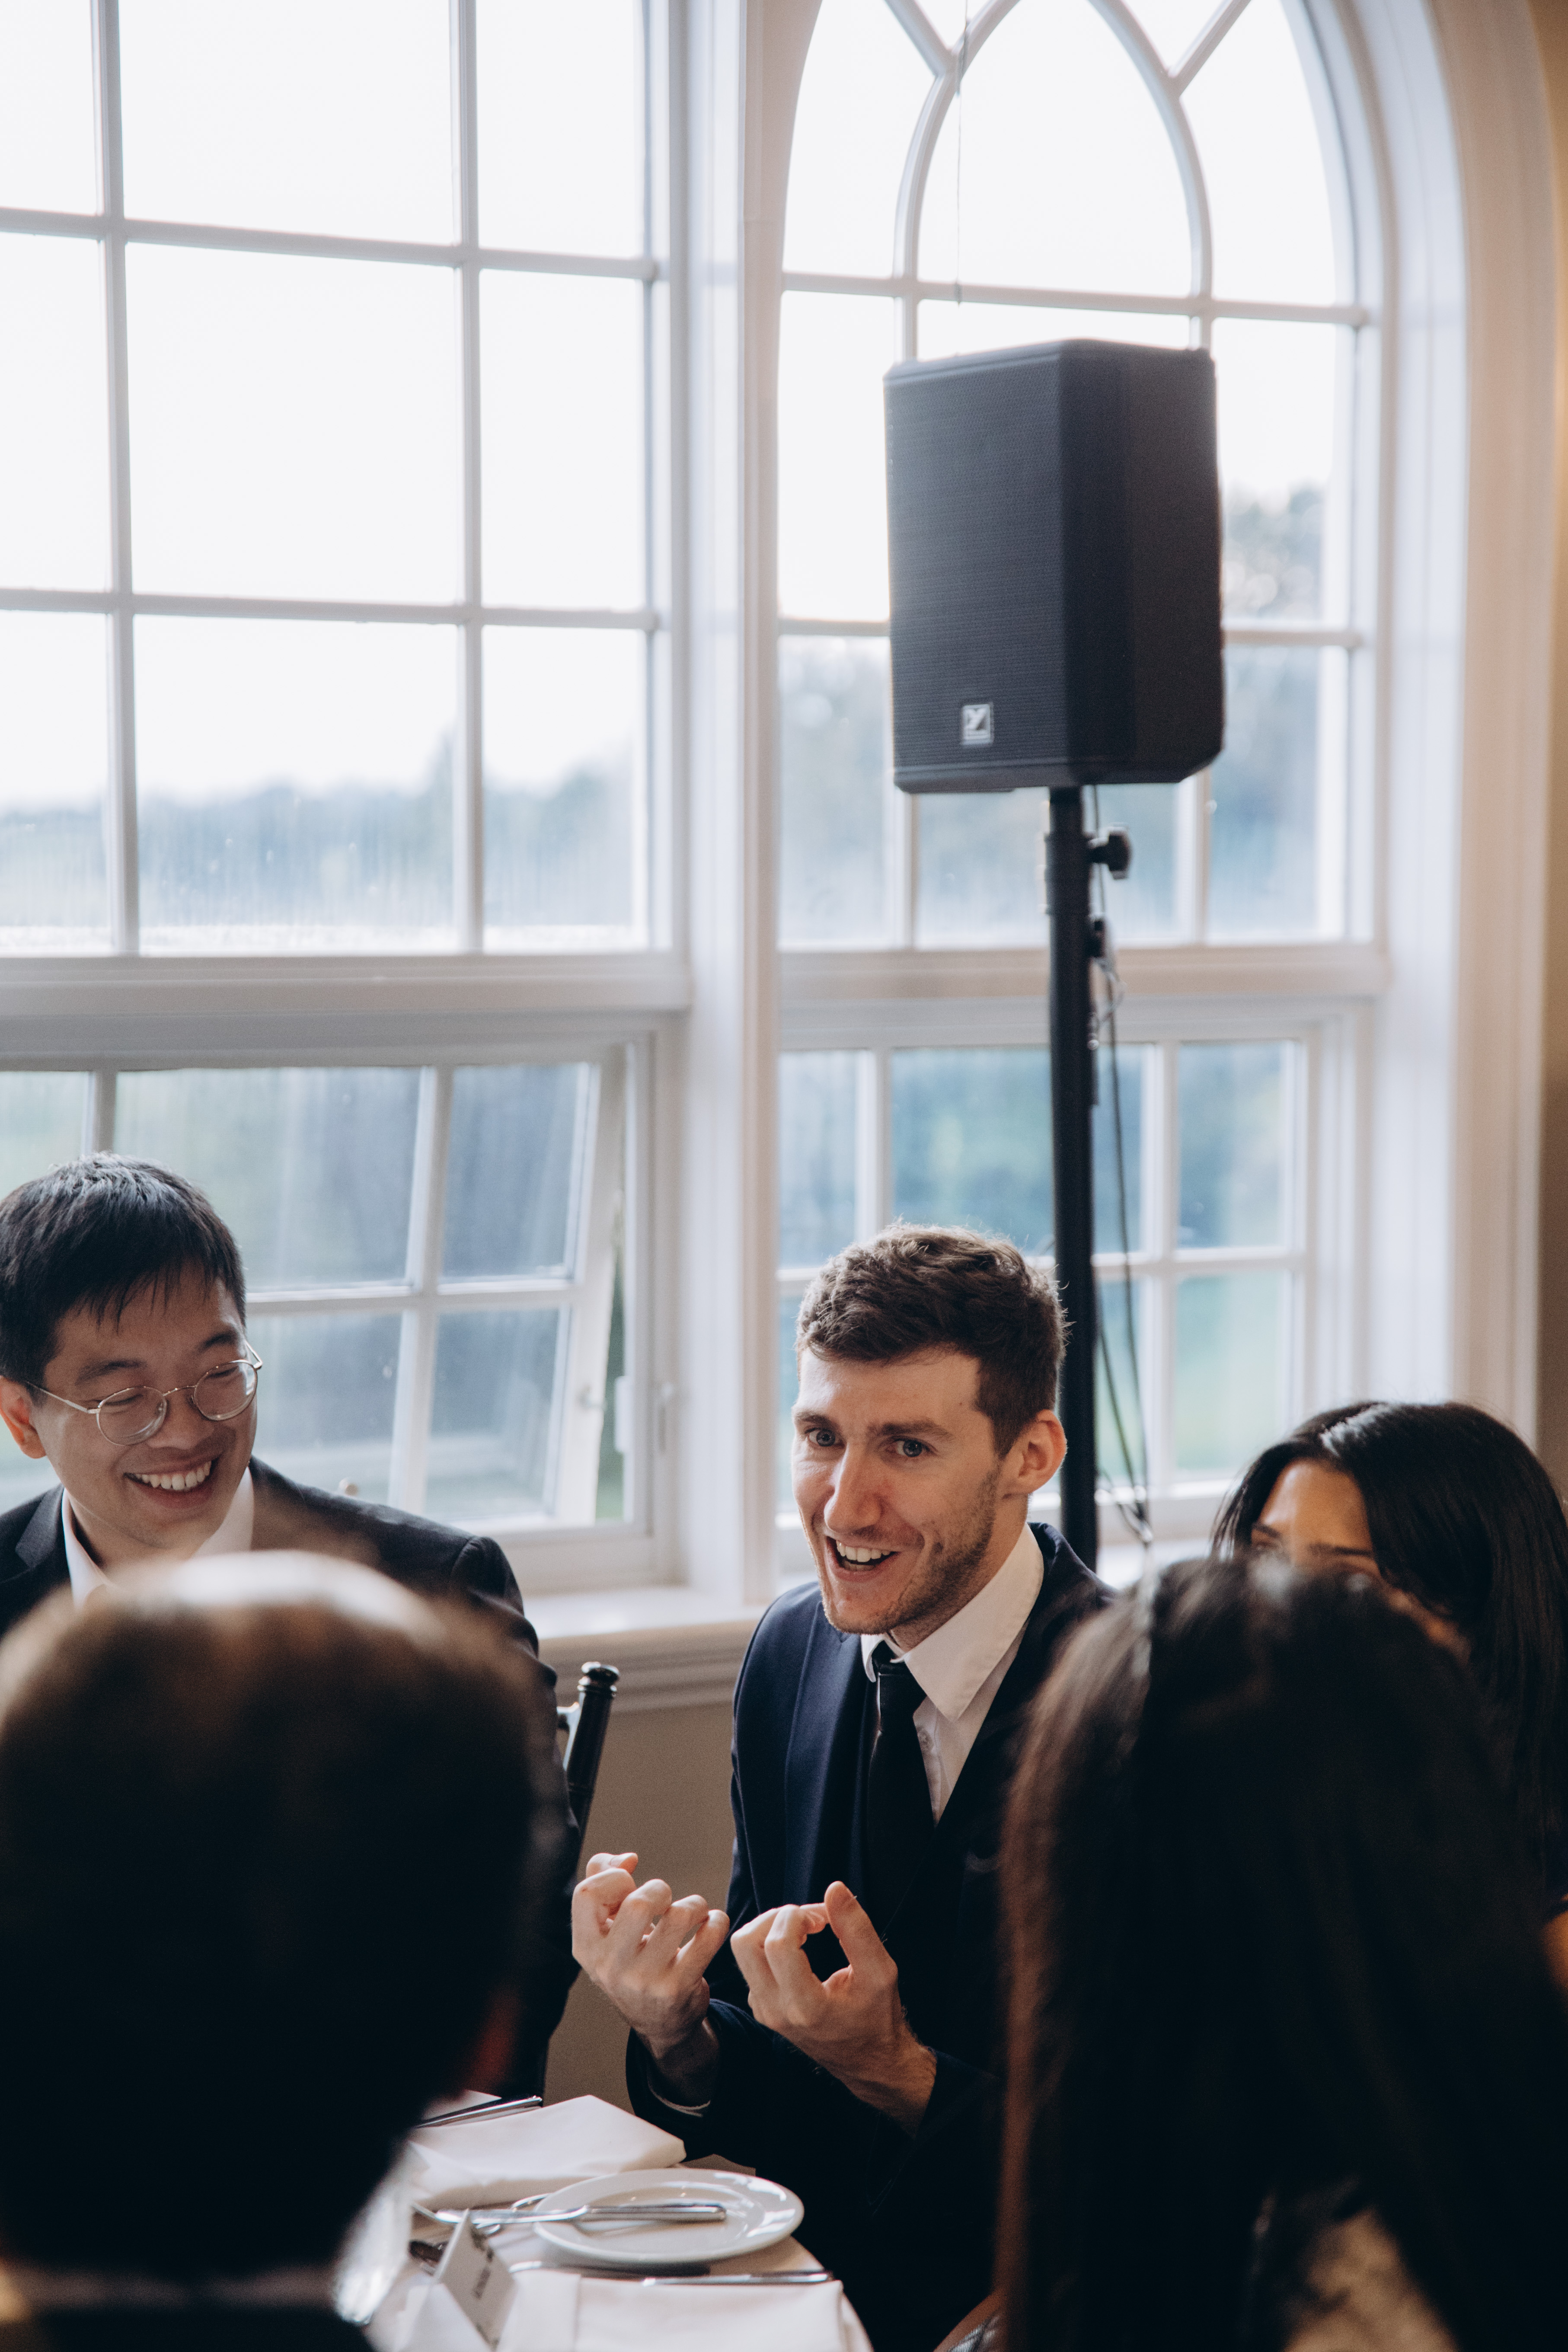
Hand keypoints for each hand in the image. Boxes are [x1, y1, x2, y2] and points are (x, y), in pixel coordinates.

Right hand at [570, 1850, 727, 2101]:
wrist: (659, 2024)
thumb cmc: (632, 1961)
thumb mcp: (607, 1931)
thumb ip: (603, 1884)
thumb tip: (627, 1858)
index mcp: (585, 1947)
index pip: (587, 1893)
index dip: (614, 1877)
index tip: (630, 1884)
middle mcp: (609, 1966)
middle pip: (639, 1903)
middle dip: (661, 1890)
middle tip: (667, 1901)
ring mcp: (643, 1981)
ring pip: (678, 1916)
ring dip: (694, 1905)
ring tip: (694, 1912)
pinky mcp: (676, 1989)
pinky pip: (707, 1939)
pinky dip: (716, 1923)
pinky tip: (712, 1924)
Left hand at [730, 1879, 936, 2134]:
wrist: (869, 2062)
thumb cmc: (878, 2017)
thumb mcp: (881, 1971)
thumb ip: (857, 1929)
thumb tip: (834, 1889)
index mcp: (806, 2006)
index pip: (778, 1945)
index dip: (798, 1916)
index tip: (824, 1917)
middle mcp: (776, 2011)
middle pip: (746, 1943)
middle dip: (777, 1916)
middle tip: (809, 1918)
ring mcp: (764, 2011)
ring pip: (742, 1951)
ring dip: (770, 1926)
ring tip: (804, 1929)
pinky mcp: (761, 2007)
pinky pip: (749, 1963)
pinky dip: (769, 1942)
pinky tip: (799, 1947)